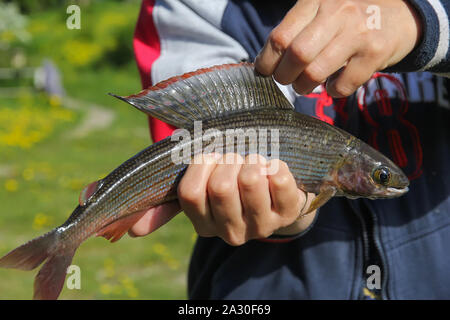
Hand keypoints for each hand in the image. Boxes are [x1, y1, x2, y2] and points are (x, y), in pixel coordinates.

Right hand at [129, 153, 316, 245]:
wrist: (276, 192)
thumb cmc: (230, 181)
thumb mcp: (198, 189)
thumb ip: (165, 203)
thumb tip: (131, 232)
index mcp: (204, 224)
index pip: (190, 192)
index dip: (201, 164)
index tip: (212, 155)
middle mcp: (231, 232)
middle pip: (220, 186)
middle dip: (227, 159)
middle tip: (235, 157)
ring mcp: (262, 224)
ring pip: (249, 179)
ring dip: (250, 159)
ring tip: (253, 161)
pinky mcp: (290, 212)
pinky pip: (278, 177)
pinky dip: (274, 163)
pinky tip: (273, 169)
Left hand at [255, 0, 421, 96]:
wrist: (401, 15)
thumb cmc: (350, 17)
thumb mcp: (322, 10)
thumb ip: (296, 29)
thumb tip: (266, 61)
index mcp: (315, 0)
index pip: (280, 36)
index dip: (267, 60)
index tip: (265, 71)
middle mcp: (336, 12)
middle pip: (296, 55)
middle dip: (283, 76)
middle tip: (285, 80)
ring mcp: (357, 32)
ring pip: (315, 72)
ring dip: (303, 87)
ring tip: (304, 85)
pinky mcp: (375, 52)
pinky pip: (342, 85)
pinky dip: (332, 91)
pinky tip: (334, 84)